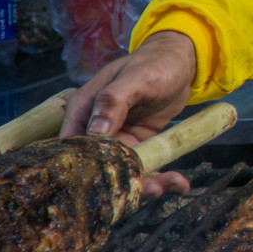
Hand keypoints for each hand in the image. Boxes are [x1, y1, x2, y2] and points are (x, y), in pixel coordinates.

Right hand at [63, 31, 198, 199]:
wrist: (180, 61)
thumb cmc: (153, 62)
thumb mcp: (135, 78)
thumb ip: (114, 100)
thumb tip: (96, 130)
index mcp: (84, 110)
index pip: (72, 145)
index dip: (83, 169)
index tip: (104, 185)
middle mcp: (95, 128)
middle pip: (99, 165)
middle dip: (120, 183)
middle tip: (150, 190)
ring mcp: (117, 139)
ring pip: (122, 171)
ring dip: (146, 184)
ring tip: (171, 185)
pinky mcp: (137, 145)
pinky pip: (143, 166)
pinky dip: (161, 177)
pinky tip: (180, 183)